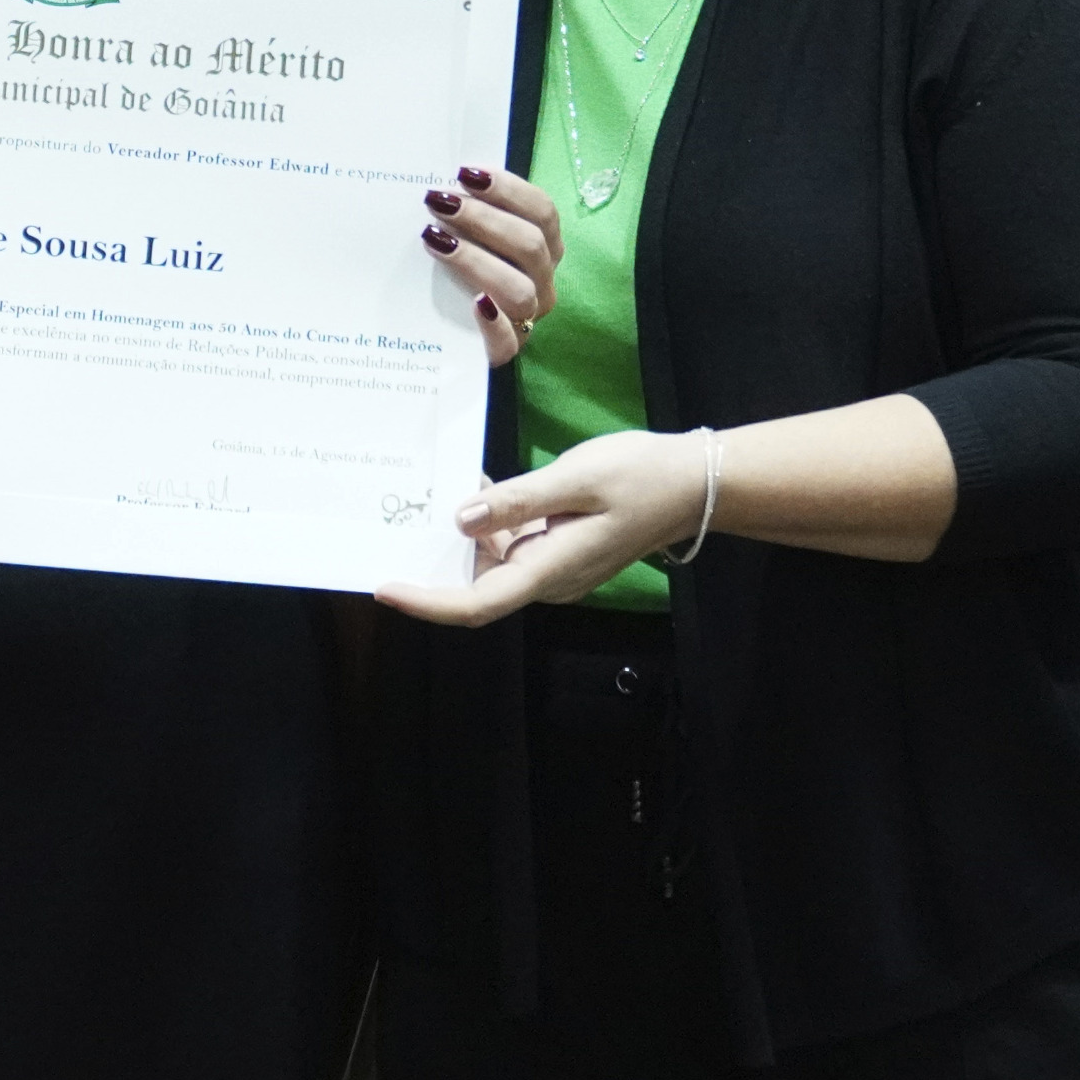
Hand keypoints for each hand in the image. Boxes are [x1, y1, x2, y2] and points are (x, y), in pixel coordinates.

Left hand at [374, 427, 714, 627]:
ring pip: (491, 564)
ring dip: (457, 539)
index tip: (384, 588)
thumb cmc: (642, 476)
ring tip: (418, 500)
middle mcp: (547, 578)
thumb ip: (517, 500)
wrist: (695, 484)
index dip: (427, 601)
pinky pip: (511, 544)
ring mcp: (554, 566)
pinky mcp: (558, 548)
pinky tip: (471, 486)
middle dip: (430, 567)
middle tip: (384, 532)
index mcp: (549, 570)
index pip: (476, 603)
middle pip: (476, 587)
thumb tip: (461, 519)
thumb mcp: (576, 477)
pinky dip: (486, 521)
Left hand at [418, 164, 562, 364]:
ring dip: (477, 260)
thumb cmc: (460, 270)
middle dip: (483, 218)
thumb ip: (468, 210)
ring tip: (436, 241)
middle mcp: (541, 281)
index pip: (542, 211)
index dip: (508, 189)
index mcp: (543, 247)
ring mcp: (527, 318)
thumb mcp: (469, 236)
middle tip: (437, 202)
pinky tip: (475, 304)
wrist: (451, 336)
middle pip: (530, 245)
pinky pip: (509, 341)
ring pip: (519, 289)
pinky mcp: (506, 351)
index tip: (466, 173)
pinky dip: (494, 322)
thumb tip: (439, 181)